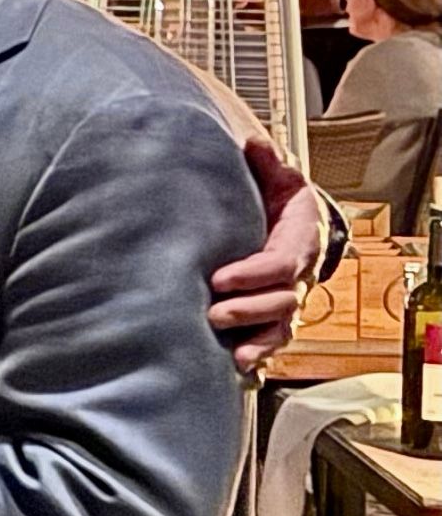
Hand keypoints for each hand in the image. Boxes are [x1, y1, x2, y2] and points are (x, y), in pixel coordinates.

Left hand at [208, 138, 320, 374]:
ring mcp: (286, 301)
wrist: (292, 223)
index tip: (220, 278)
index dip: (254, 274)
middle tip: (215, 313)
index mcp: (301, 241)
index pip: (282, 263)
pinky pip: (270, 342)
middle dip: (250, 310)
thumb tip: (255, 144)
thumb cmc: (280, 200)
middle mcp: (298, 277)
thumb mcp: (279, 176)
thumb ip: (267, 163)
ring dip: (256, 343)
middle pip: (282, 302)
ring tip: (231, 354)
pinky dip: (258, 358)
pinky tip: (239, 371)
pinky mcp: (271, 318)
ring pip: (280, 329)